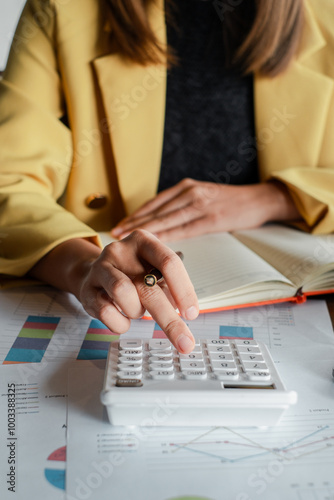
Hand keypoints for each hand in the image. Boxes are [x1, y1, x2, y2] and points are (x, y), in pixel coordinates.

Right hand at [32, 231, 198, 352]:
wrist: (92, 275)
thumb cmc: (131, 274)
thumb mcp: (152, 272)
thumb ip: (168, 287)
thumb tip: (185, 312)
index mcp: (143, 241)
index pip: (168, 262)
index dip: (184, 290)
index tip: (192, 314)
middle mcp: (121, 250)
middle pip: (148, 287)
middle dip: (169, 320)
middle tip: (184, 342)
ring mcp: (101, 268)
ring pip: (124, 295)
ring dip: (136, 311)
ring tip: (136, 310)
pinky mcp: (87, 289)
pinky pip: (106, 312)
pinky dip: (120, 323)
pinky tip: (123, 318)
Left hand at [111, 179, 300, 240]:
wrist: (260, 199)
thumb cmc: (231, 202)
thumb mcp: (204, 196)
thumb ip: (184, 206)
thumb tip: (162, 222)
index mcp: (187, 187)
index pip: (155, 203)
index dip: (136, 214)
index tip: (121, 225)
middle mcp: (191, 192)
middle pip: (157, 210)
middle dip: (134, 223)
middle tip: (116, 234)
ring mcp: (201, 204)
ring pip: (167, 219)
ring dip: (145, 230)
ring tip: (128, 240)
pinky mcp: (211, 218)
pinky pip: (184, 228)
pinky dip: (167, 236)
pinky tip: (155, 243)